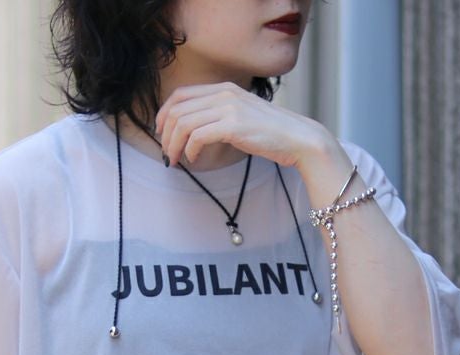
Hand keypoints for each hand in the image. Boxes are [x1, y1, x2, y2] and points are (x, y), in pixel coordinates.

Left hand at [155, 81, 336, 170]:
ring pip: (184, 123)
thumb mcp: (242, 116)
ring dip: (174, 145)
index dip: (164, 113)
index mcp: (224, 88)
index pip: (181, 95)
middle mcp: (224, 93)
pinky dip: (190, 150)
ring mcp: (229, 108)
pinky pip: (198, 136)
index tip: (161, 132)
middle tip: (166, 153)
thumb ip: (220, 116)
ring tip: (176, 160)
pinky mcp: (233, 125)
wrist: (298, 138)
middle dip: (166, 134)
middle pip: (177, 109)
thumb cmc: (271, 134)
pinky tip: (193, 159)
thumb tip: (194, 132)